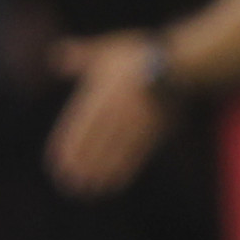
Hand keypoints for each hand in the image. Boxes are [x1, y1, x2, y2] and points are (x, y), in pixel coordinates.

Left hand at [46, 33, 170, 195]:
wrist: (184, 61)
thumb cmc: (140, 53)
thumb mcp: (107, 50)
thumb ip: (81, 56)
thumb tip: (56, 55)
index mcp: (103, 91)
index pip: (80, 124)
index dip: (68, 147)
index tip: (58, 164)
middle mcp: (118, 109)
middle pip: (96, 142)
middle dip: (82, 165)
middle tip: (69, 183)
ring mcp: (138, 121)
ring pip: (115, 152)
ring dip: (100, 173)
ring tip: (88, 189)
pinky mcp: (156, 131)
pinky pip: (138, 154)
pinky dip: (124, 171)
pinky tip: (115, 183)